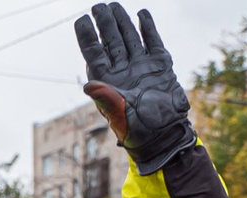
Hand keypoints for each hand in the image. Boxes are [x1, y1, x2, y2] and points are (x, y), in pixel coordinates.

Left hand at [75, 3, 194, 172]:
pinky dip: (148, 28)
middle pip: (111, 41)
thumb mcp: (118, 116)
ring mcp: (141, 67)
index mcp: (107, 82)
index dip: (87, 37)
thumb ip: (105, 99)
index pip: (94, 54)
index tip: (81, 20)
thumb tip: (87, 85)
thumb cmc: (137, 131)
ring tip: (114, 6)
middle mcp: (122, 71)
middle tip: (98, 6)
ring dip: (122, 22)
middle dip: (104, 23)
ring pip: (129, 38)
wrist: (165, 135)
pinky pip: (153, 42)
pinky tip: (141, 14)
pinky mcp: (160, 66)